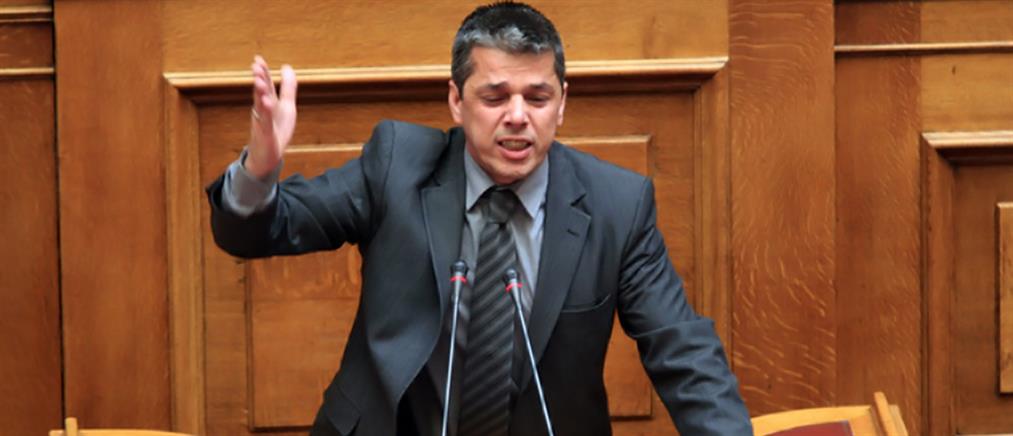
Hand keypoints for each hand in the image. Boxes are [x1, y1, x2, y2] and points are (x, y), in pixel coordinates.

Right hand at [245, 55, 297, 178]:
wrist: (268, 156)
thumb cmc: (277, 130)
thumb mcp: (286, 106)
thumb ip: (288, 88)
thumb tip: (287, 67)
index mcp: (269, 102)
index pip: (265, 84)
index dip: (263, 72)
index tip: (258, 59)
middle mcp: (263, 110)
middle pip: (261, 92)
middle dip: (259, 79)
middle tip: (256, 66)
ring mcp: (263, 121)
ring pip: (260, 105)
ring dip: (259, 92)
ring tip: (259, 80)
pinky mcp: (265, 133)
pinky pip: (265, 121)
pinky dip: (266, 111)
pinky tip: (266, 102)